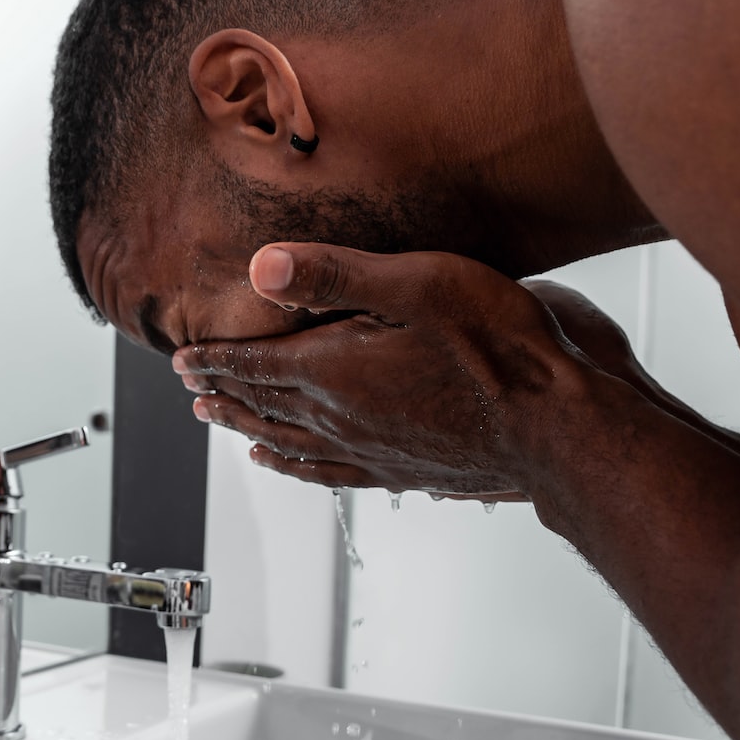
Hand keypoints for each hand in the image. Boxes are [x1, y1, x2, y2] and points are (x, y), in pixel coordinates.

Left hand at [173, 244, 598, 498]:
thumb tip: (261, 267)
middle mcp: (341, 419)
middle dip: (220, 391)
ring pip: (285, 442)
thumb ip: (335, 275)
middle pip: (261, 405)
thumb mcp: (417, 285)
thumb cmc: (502, 350)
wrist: (558, 429)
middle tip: (188, 386)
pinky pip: (325, 472)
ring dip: (244, 427)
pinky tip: (284, 465)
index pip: (254, 365)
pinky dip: (291, 467)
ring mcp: (369, 450)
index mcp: (334, 373)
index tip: (182, 359)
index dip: (214, 359)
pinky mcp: (399, 470)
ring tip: (217, 422)